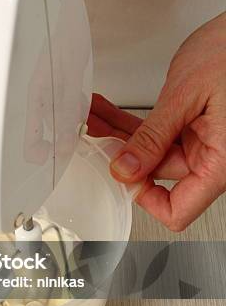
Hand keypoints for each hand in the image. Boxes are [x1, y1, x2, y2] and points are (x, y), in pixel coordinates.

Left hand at [87, 12, 225, 230]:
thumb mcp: (186, 96)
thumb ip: (154, 136)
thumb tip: (127, 169)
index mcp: (220, 161)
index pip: (178, 209)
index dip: (145, 198)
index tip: (121, 176)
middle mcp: (213, 157)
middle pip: (158, 175)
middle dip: (121, 155)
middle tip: (93, 138)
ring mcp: (202, 141)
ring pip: (152, 151)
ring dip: (121, 135)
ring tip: (94, 118)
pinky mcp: (193, 125)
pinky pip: (159, 132)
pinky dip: (135, 123)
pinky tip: (109, 113)